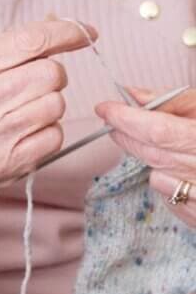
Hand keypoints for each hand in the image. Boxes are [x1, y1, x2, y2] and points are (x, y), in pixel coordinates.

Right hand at [0, 19, 95, 243]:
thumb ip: (1, 54)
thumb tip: (55, 27)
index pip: (29, 41)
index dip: (66, 32)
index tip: (84, 32)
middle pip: (51, 73)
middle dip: (52, 75)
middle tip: (33, 84)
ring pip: (55, 105)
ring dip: (47, 105)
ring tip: (19, 113)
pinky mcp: (7, 166)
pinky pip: (54, 137)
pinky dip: (46, 133)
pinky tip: (21, 135)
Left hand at [96, 87, 195, 230]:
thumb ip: (176, 101)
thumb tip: (134, 95)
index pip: (159, 130)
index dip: (127, 118)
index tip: (105, 108)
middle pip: (153, 155)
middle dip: (129, 136)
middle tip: (116, 120)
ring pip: (158, 177)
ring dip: (153, 159)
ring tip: (171, 146)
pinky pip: (171, 198)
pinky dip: (170, 183)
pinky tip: (189, 172)